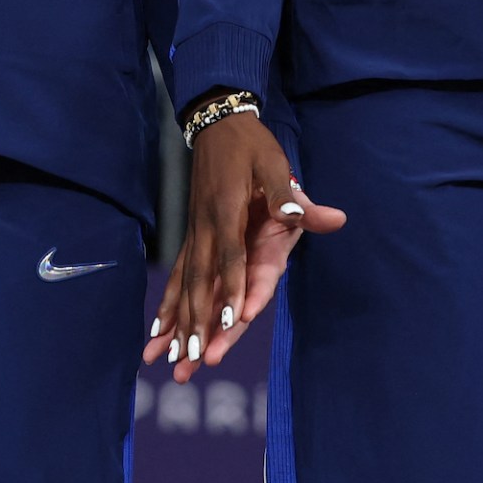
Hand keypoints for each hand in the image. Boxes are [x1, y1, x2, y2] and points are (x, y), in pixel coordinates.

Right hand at [145, 109, 344, 382]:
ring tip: (160, 359)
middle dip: (196, 323)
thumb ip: (290, 195)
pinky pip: (178, 278)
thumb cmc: (250, 144)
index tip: (228, 324)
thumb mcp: (274, 163)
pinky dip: (166, 306)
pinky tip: (156, 334)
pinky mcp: (193, 237)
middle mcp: (206, 229)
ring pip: (184, 286)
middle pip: (201, 283)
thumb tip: (326, 217)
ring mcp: (196, 235)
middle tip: (192, 361)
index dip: (230, 291)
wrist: (217, 122)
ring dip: (175, 324)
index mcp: (228, 213)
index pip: (231, 259)